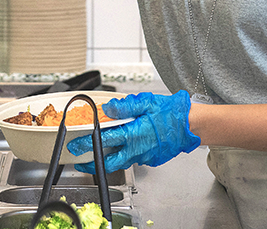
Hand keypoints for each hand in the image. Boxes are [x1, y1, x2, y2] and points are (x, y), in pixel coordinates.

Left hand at [67, 90, 199, 173]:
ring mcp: (144, 157)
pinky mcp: (151, 159)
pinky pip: (134, 159)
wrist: (191, 126)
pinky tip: (125, 146)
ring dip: (108, 159)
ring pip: (121, 162)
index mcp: (133, 134)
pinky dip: (125, 155)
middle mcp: (137, 149)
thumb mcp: (146, 102)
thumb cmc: (171, 113)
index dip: (86, 144)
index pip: (102, 141)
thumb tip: (108, 108)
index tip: (75, 145)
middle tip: (82, 161)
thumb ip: (124, 106)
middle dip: (92, 163)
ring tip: (99, 153)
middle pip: (108, 163)